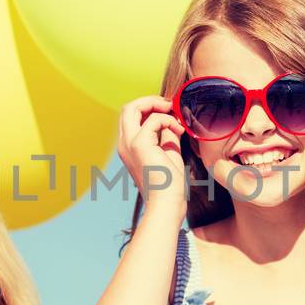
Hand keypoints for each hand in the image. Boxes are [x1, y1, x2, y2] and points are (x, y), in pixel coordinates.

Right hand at [116, 97, 185, 217]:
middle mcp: (124, 143)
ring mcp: (129, 143)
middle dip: (149, 101)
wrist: (167, 202)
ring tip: (173, 113)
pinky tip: (179, 130)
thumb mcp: (169, 151)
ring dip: (155, 104)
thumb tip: (172, 120)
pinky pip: (153, 120)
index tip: (168, 111)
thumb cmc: (169, 183)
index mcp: (129, 146)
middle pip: (128, 108)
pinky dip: (168, 120)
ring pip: (132, 107)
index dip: (148, 108)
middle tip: (169, 106)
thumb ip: (167, 134)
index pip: (131, 116)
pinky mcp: (140, 145)